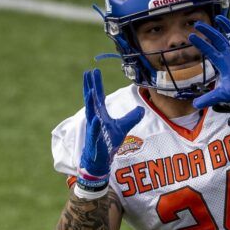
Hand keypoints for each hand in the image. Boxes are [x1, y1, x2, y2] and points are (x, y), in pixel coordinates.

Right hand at [78, 69, 143, 184]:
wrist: (100, 159)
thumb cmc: (108, 142)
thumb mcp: (123, 127)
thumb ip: (131, 117)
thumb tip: (141, 109)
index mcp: (100, 113)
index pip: (98, 96)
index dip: (96, 83)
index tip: (93, 70)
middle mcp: (95, 118)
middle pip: (91, 99)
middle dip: (90, 86)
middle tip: (88, 72)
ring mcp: (93, 128)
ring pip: (91, 112)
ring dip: (90, 101)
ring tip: (90, 89)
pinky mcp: (94, 139)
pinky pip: (94, 131)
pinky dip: (94, 125)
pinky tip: (94, 118)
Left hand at [188, 16, 229, 109]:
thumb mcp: (224, 94)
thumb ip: (209, 98)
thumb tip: (195, 105)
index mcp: (223, 63)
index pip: (209, 50)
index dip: (200, 43)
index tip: (191, 36)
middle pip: (217, 39)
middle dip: (208, 31)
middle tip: (197, 24)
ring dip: (225, 26)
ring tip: (218, 17)